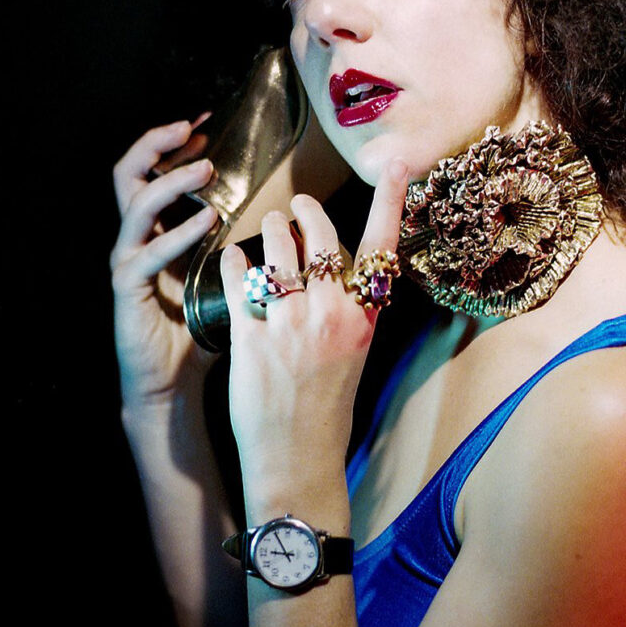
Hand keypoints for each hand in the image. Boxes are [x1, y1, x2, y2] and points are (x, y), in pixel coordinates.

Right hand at [111, 119, 219, 413]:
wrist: (170, 383)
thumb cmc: (199, 330)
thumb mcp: (225, 278)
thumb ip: (242, 247)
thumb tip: (287, 223)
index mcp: (156, 231)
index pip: (155, 172)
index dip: (175, 143)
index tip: (207, 121)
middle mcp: (135, 239)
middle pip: (128, 175)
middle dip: (157, 145)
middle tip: (191, 129)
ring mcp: (127, 262)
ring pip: (136, 206)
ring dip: (172, 182)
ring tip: (204, 168)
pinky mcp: (128, 290)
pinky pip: (147, 254)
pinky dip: (177, 234)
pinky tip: (205, 223)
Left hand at [220, 159, 408, 500]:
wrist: (297, 461)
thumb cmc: (327, 410)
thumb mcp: (354, 354)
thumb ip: (349, 310)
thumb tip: (332, 267)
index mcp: (363, 318)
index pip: (381, 249)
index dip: (389, 201)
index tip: (394, 164)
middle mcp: (331, 315)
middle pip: (319, 235)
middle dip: (302, 214)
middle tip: (292, 210)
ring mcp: (291, 325)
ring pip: (275, 248)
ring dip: (267, 231)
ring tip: (264, 234)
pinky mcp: (251, 338)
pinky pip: (239, 279)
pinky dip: (233, 262)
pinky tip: (231, 261)